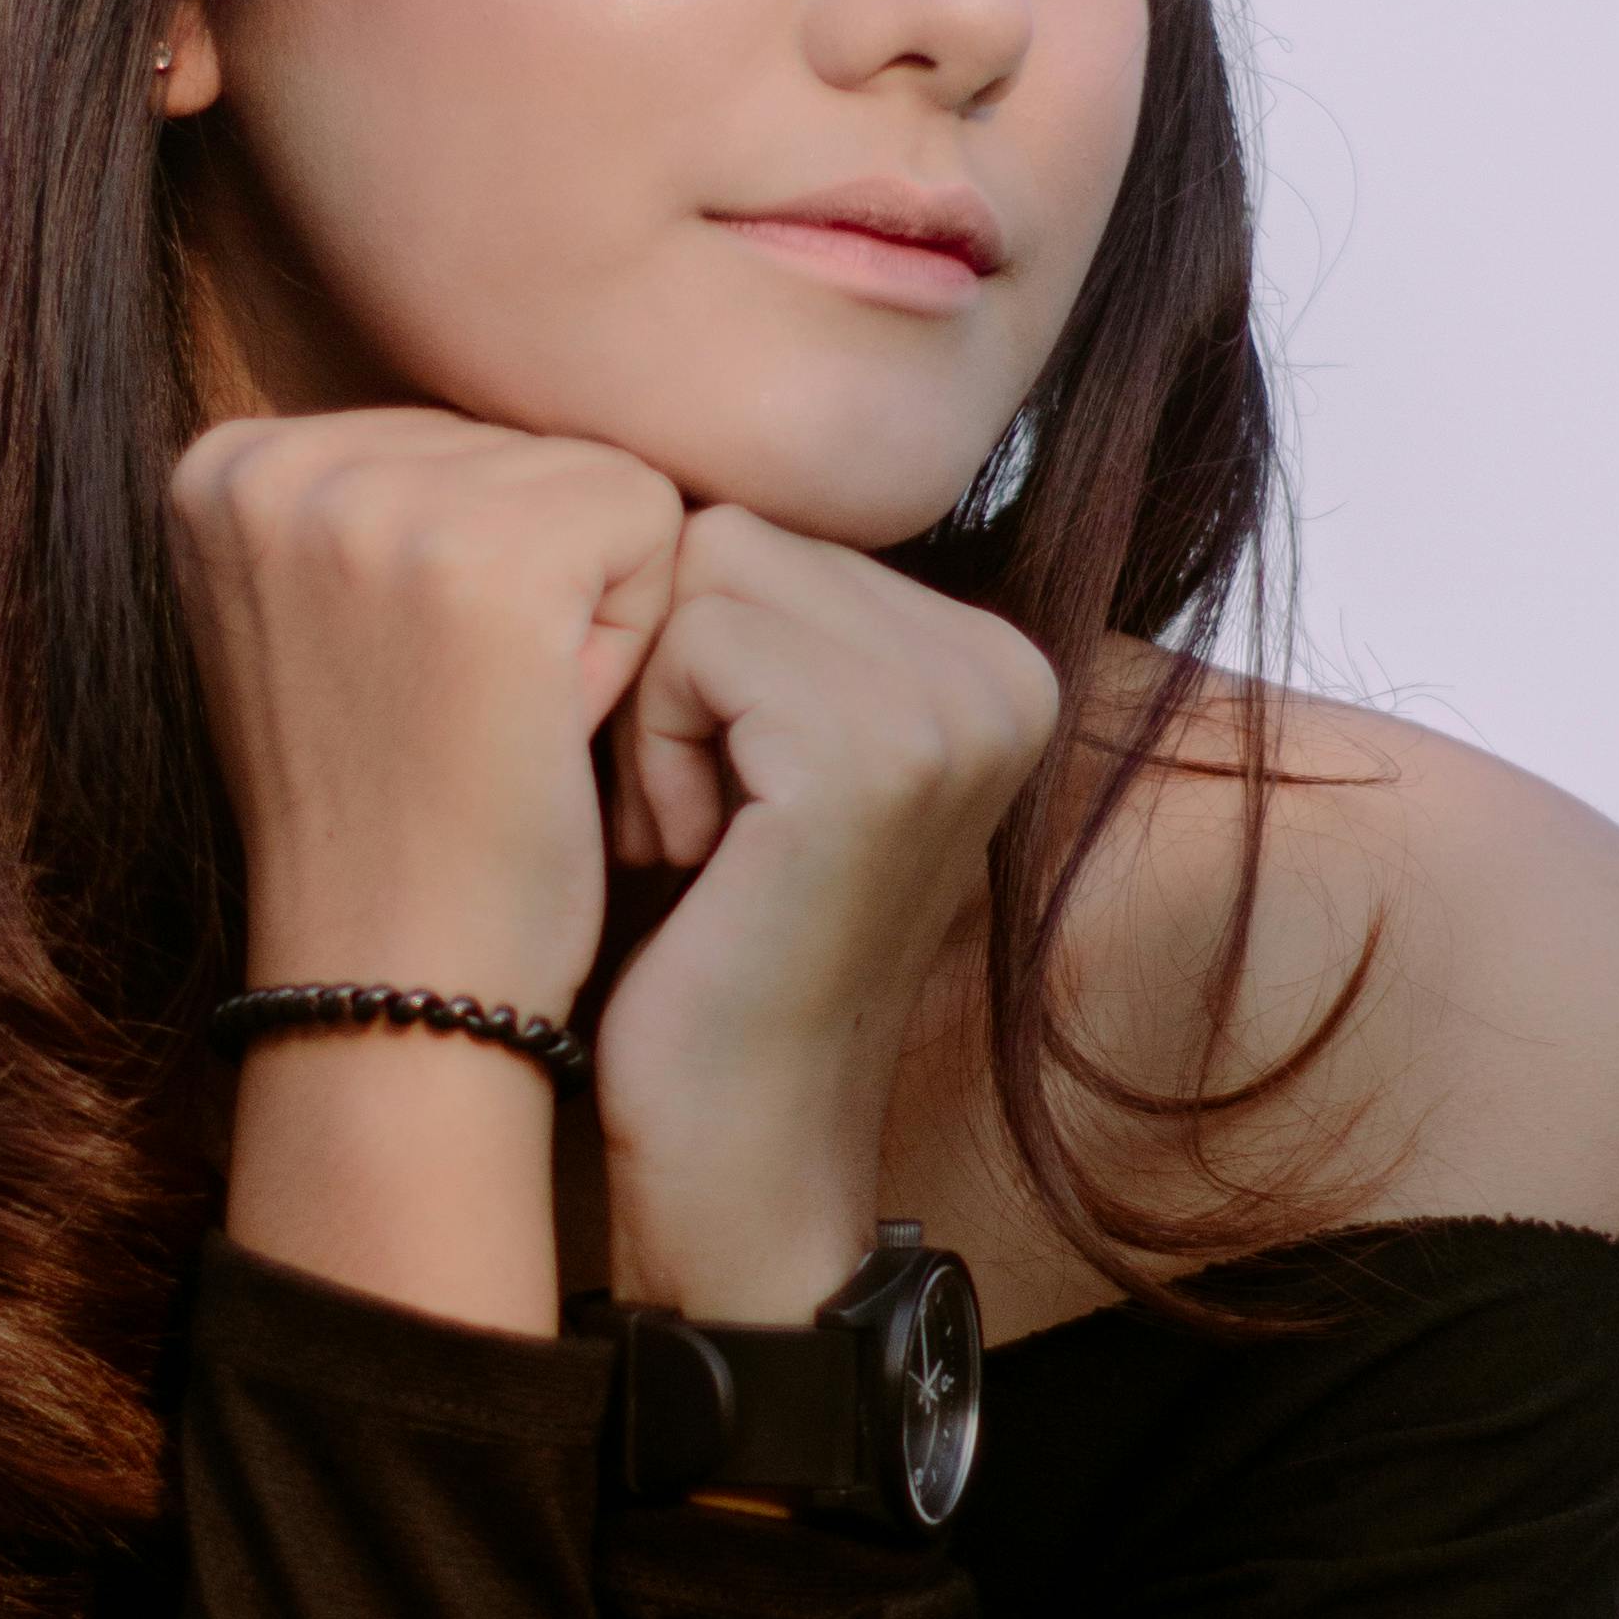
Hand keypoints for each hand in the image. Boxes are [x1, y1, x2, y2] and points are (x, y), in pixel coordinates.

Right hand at [168, 408, 684, 1029]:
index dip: (468, 576)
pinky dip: (631, 637)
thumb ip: (375, 500)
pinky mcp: (488, 557)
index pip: (445, 439)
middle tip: (457, 722)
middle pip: (519, 448)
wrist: (390, 987)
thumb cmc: (384, 821)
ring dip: (583, 611)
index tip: (403, 693)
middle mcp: (271, 461)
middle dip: (531, 584)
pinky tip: (548, 726)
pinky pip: (649, 521)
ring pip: (590, 478)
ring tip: (494, 723)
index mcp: (218, 466)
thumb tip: (495, 415)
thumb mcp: (323, 622)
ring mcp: (372, 502)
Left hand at [594, 513, 1058, 1317]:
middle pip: (724, 532)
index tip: (717, 804)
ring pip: (695, 572)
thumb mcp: (744, 746)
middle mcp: (1003, 666)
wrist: (733, 1157)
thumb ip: (748, 606)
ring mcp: (957, 706)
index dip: (678, 656)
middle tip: (699, 836)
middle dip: (661, 676)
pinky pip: (689, 641)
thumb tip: (615, 461)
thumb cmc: (698, 950)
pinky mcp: (878, 751)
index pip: (757, 525)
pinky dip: (652, 754)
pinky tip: (700, 865)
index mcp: (989, 653)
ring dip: (649, 715)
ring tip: (699, 847)